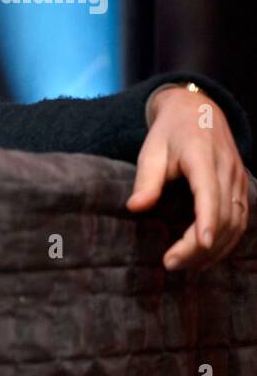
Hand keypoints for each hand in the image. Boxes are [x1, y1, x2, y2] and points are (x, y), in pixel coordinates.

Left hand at [126, 85, 249, 270]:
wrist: (197, 109)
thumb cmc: (169, 132)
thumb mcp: (151, 150)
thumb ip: (146, 180)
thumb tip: (135, 208)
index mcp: (203, 156)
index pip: (210, 192)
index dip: (208, 220)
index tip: (201, 244)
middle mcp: (227, 169)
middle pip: (223, 214)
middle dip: (200, 245)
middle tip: (171, 264)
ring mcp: (238, 179)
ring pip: (236, 222)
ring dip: (215, 249)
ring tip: (186, 266)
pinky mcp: (241, 187)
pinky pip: (240, 219)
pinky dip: (227, 241)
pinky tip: (206, 256)